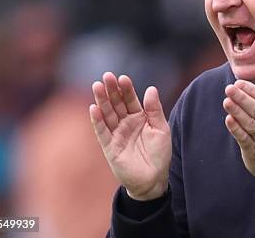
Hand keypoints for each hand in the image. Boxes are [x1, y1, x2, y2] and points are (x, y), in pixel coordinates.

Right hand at [90, 72, 170, 200]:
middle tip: (106, 76)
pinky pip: (102, 132)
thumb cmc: (159, 154)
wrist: (154, 179)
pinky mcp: (109, 146)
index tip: (123, 78)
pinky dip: (97, 120)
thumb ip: (154, 109)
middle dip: (111, 90)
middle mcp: (126, 123)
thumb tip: (150, 88)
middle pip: (116, 103)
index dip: (126, 89)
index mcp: (139, 117)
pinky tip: (93, 108)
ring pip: (107, 114)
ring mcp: (116, 134)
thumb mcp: (161, 129)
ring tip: (97, 86)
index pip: (130, 99)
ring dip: (101, 100)